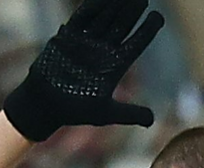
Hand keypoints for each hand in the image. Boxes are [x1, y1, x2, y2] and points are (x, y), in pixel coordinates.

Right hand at [3, 0, 164, 141]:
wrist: (44, 106)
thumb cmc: (74, 111)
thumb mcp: (106, 113)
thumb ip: (130, 114)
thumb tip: (151, 120)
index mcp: (114, 66)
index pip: (136, 44)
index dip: (147, 30)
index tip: (159, 17)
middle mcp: (102, 51)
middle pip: (121, 26)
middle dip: (132, 11)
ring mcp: (85, 43)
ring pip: (104, 19)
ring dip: (115, 5)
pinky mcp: (67, 38)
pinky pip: (81, 18)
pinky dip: (92, 7)